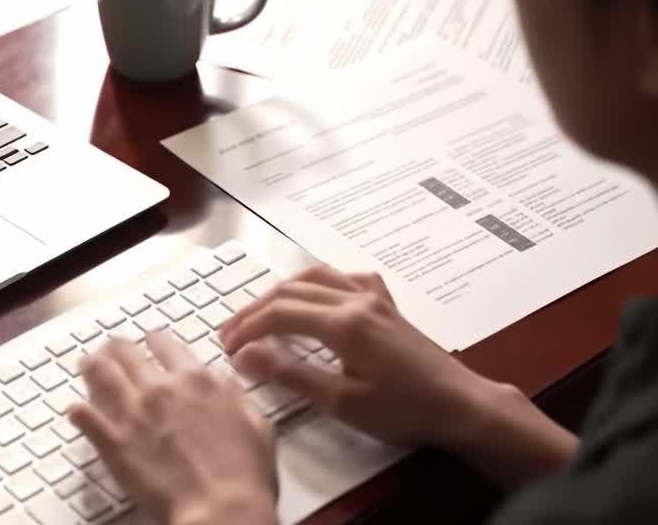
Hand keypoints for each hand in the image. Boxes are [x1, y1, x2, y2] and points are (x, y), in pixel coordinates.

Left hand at [69, 332, 278, 524]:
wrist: (221, 508)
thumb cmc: (243, 475)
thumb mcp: (255, 423)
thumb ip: (234, 396)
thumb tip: (223, 382)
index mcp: (196, 381)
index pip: (166, 346)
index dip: (155, 340)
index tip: (150, 340)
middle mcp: (160, 389)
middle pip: (127, 354)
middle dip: (117, 348)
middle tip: (111, 347)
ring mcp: (133, 414)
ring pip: (101, 375)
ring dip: (92, 367)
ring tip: (86, 364)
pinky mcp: (114, 443)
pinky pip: (86, 418)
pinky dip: (78, 411)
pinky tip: (74, 409)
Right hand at [218, 265, 487, 449]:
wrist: (461, 406)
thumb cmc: (404, 410)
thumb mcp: (342, 402)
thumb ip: (291, 375)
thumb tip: (247, 356)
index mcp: (344, 324)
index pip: (279, 314)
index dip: (247, 328)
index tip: (226, 347)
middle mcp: (356, 300)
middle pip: (290, 290)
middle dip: (254, 309)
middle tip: (230, 333)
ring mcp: (373, 297)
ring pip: (314, 276)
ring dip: (279, 292)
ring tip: (258, 312)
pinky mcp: (385, 304)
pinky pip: (343, 278)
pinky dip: (316, 282)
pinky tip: (312, 296)